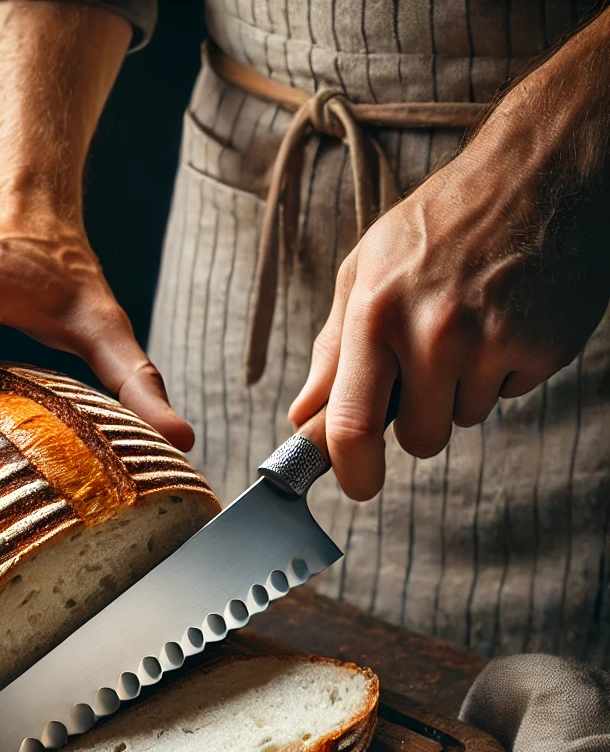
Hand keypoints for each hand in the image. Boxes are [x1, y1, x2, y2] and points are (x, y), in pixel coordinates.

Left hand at [288, 12, 609, 500]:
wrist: (538, 174)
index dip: (351, 470)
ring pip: (463, 421)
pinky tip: (502, 321)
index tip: (357, 485)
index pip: (351, 425)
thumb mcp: (364, 272)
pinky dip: (502, 373)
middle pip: (418, 440)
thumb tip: (302, 416)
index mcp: (375, 314)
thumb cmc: (438, 224)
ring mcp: (491, 342)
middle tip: (427, 367)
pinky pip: (507, 397)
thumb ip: (332, 350)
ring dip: (460, 392)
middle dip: (418, 421)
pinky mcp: (541, 348)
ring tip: (468, 326)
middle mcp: (432, 333)